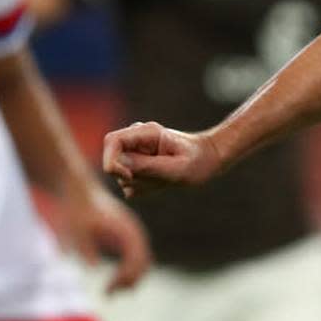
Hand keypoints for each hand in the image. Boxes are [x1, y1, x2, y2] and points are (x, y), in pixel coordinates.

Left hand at [62, 183, 150, 292]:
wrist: (79, 191)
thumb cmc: (77, 210)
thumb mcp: (76, 230)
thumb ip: (84, 247)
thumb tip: (92, 269)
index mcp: (126, 231)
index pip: (135, 260)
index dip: (123, 278)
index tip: (106, 290)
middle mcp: (134, 232)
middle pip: (142, 263)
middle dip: (128, 282)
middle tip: (108, 295)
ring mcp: (132, 233)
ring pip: (141, 261)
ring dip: (129, 278)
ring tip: (110, 291)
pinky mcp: (126, 235)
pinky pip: (135, 257)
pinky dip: (128, 270)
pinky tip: (113, 280)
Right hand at [103, 122, 221, 198]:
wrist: (209, 159)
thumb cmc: (199, 160)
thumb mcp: (178, 168)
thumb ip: (149, 166)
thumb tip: (120, 165)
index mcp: (146, 133)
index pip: (112, 141)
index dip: (111, 160)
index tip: (127, 176)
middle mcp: (137, 140)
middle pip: (114, 161)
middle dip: (133, 176)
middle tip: (161, 178)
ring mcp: (135, 152)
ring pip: (121, 176)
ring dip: (142, 183)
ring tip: (166, 178)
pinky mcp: (136, 166)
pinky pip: (129, 184)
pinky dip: (144, 188)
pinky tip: (162, 181)